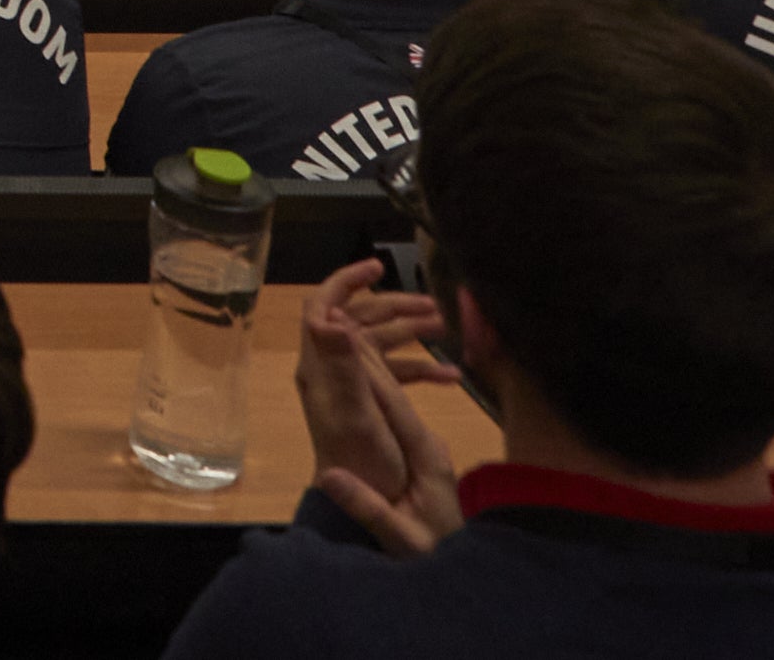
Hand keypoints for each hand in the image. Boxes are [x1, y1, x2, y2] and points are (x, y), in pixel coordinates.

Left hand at [296, 262, 462, 555]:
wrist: (369, 506)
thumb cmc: (362, 462)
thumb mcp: (355, 412)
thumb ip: (342, 364)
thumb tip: (330, 316)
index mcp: (320, 365)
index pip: (321, 306)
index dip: (345, 281)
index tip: (378, 266)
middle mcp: (332, 370)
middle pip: (358, 320)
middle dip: (394, 307)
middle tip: (434, 307)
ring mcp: (353, 387)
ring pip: (380, 345)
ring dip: (412, 335)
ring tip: (447, 329)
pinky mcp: (372, 405)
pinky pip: (396, 376)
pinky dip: (422, 370)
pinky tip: (454, 377)